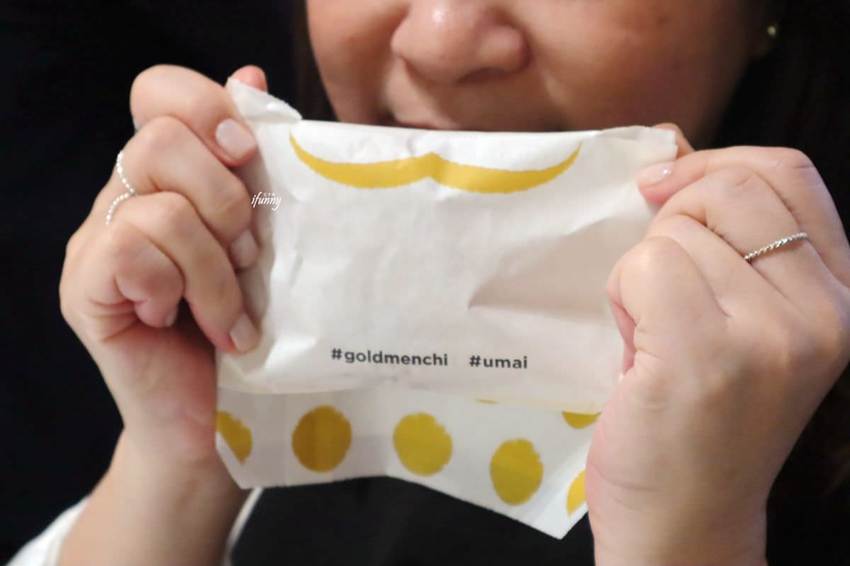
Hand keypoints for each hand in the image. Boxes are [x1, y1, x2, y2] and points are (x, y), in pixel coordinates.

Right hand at [60, 64, 266, 478]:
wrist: (216, 416)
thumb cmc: (249, 324)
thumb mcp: (265, 242)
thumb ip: (256, 169)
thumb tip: (253, 76)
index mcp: (169, 176)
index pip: (160, 94)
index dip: (206, 108)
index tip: (250, 156)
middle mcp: (125, 196)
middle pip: (161, 140)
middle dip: (227, 200)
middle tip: (251, 257)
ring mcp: (97, 241)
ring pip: (161, 207)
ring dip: (216, 268)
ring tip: (234, 315)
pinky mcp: (85, 287)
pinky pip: (133, 252)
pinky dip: (183, 291)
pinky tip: (194, 325)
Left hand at [587, 126, 849, 564]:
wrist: (687, 520)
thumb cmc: (701, 419)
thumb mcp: (747, 320)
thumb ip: (732, 244)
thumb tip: (672, 159)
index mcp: (842, 294)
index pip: (788, 171)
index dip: (715, 163)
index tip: (663, 187)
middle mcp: (826, 311)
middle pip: (727, 190)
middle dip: (670, 224)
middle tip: (660, 292)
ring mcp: (772, 335)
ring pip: (672, 233)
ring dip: (641, 277)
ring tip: (655, 338)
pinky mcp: (708, 356)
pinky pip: (643, 268)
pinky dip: (622, 298)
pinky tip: (638, 351)